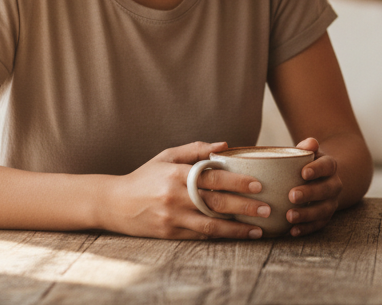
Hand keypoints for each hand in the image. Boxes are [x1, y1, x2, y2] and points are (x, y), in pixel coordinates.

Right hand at [101, 142, 270, 239]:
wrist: (114, 203)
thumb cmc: (145, 176)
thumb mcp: (167, 156)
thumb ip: (196, 150)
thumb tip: (226, 145)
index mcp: (177, 174)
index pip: (213, 178)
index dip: (238, 182)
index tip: (259, 185)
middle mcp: (175, 197)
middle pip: (216, 203)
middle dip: (245, 207)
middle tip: (267, 208)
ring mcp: (172, 218)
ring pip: (211, 225)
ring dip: (237, 229)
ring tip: (258, 230)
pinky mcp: (169, 234)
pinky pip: (199, 236)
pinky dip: (219, 236)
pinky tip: (236, 235)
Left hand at [285, 137, 342, 236]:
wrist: (326, 178)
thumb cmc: (310, 163)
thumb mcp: (311, 153)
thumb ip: (308, 147)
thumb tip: (309, 143)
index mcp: (330, 166)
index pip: (327, 166)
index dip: (317, 170)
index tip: (303, 173)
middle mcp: (334, 185)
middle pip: (326, 190)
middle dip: (310, 194)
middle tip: (292, 195)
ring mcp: (331, 202)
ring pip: (324, 210)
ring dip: (307, 214)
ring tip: (290, 216)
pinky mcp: (326, 216)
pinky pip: (319, 225)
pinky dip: (306, 229)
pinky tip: (292, 231)